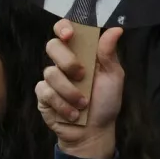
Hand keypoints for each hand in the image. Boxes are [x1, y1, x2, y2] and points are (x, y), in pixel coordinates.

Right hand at [35, 20, 124, 158]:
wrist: (95, 131)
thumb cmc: (106, 101)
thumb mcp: (113, 76)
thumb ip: (109, 53)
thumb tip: (116, 29)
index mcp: (82, 53)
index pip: (65, 31)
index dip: (63, 27)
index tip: (69, 35)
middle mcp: (64, 63)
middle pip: (52, 46)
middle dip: (68, 61)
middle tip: (82, 76)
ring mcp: (51, 79)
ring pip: (50, 72)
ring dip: (71, 91)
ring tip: (84, 104)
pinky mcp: (43, 96)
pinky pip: (46, 92)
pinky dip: (63, 105)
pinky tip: (74, 114)